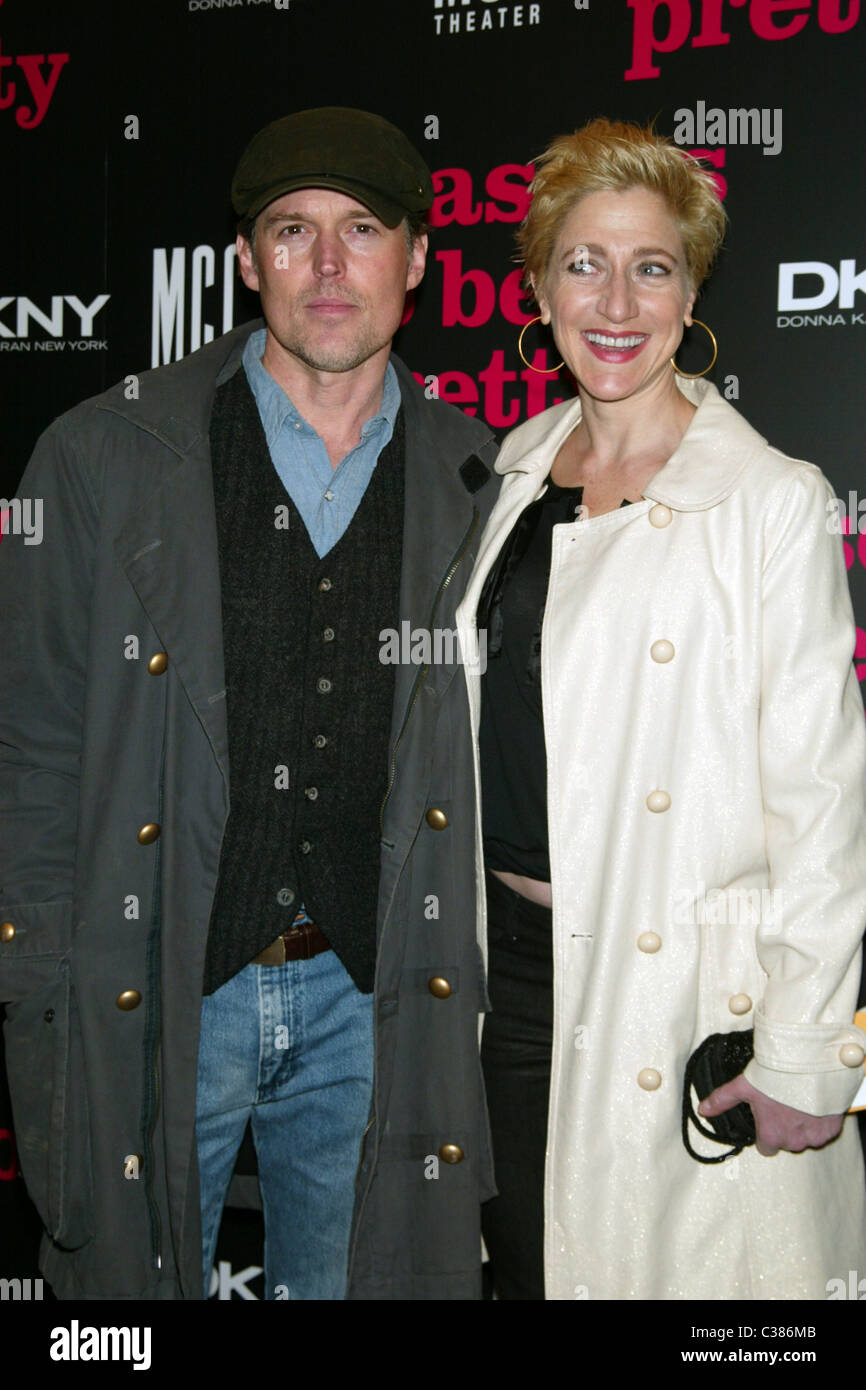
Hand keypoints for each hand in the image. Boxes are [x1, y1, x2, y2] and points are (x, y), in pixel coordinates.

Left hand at [699, 1072, 843, 1155]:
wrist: (808, 1065)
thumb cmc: (774, 1076)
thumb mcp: (743, 1086)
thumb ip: (722, 1100)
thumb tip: (703, 1110)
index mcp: (772, 1136)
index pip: (766, 1148)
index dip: (765, 1132)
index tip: (767, 1118)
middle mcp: (794, 1142)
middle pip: (787, 1142)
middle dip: (785, 1127)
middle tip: (783, 1103)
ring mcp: (815, 1137)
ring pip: (806, 1137)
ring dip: (803, 1124)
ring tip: (798, 1101)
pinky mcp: (832, 1129)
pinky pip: (825, 1131)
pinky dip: (821, 1120)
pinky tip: (813, 1103)